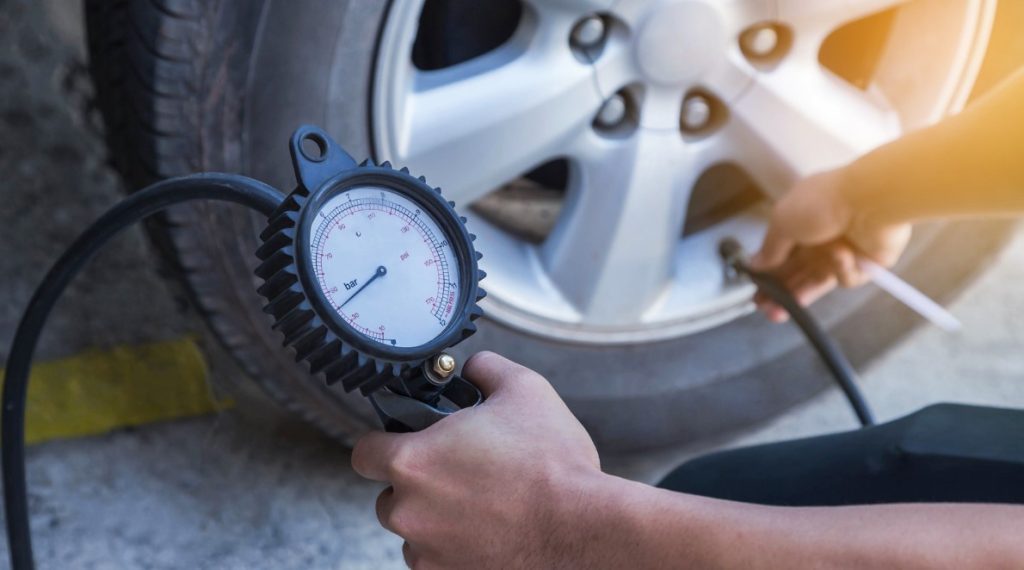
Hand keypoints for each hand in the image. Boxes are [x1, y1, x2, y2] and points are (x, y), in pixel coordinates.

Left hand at [351, 352, 602, 568]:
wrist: (585, 530)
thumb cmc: (553, 463)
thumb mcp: (524, 390)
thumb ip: (486, 368)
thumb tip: (473, 368)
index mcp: (413, 461)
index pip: (363, 453)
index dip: (383, 443)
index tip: (406, 441)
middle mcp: (408, 512)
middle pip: (389, 495)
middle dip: (416, 483)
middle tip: (459, 471)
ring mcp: (427, 552)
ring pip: (414, 531)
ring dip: (435, 518)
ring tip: (481, 504)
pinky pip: (436, 560)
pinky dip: (455, 547)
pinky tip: (490, 531)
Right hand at [750, 168, 911, 321]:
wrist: (871, 200)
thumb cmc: (823, 202)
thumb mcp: (782, 222)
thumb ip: (769, 248)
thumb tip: (755, 264)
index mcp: (799, 223)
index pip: (780, 255)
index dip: (767, 274)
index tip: (756, 290)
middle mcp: (819, 238)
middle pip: (796, 272)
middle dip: (780, 291)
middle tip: (766, 308)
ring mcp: (842, 252)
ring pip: (818, 281)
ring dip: (801, 294)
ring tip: (784, 309)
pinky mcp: (864, 264)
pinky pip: (845, 278)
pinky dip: (842, 269)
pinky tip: (842, 256)